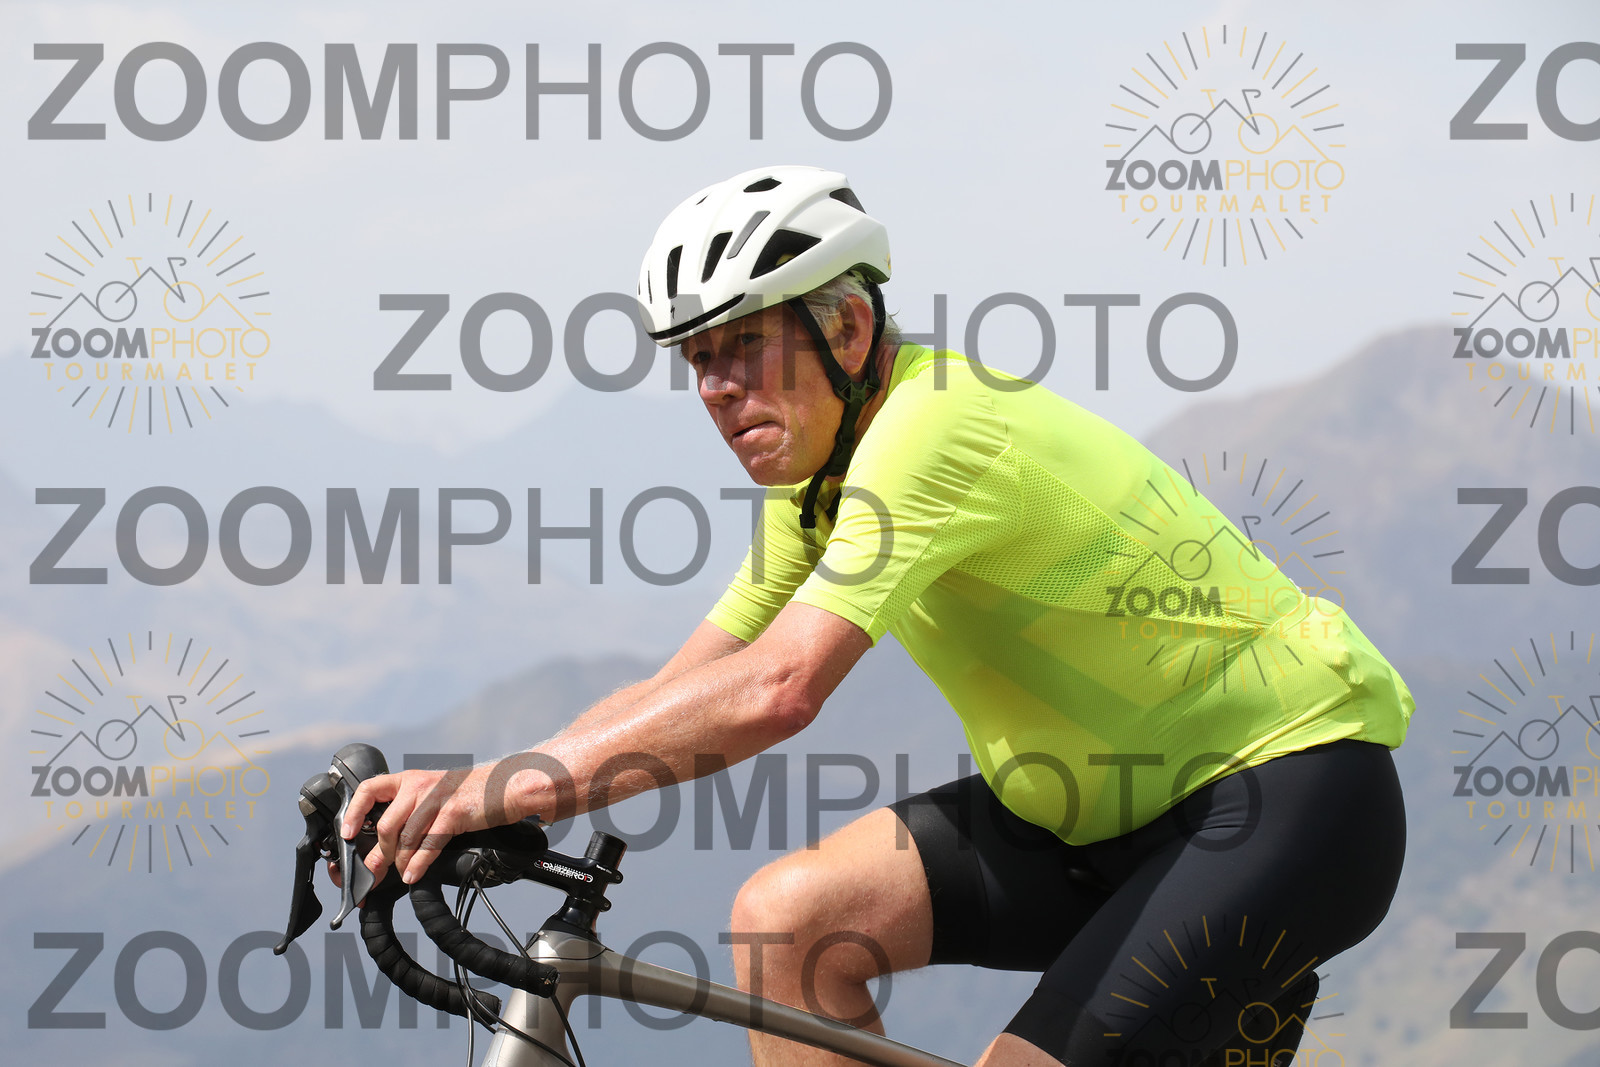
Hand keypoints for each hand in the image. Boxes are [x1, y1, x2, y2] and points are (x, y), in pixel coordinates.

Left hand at [341, 763, 525, 885]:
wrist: (506, 786)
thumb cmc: (471, 794)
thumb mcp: (435, 795)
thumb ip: (412, 813)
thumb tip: (387, 845)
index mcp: (410, 780)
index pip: (370, 790)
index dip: (355, 813)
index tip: (348, 834)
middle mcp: (419, 786)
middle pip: (387, 825)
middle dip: (380, 854)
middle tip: (377, 872)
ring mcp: (436, 798)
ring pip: (405, 838)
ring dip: (400, 863)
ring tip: (403, 874)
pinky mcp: (452, 813)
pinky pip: (427, 844)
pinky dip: (417, 864)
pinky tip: (414, 875)